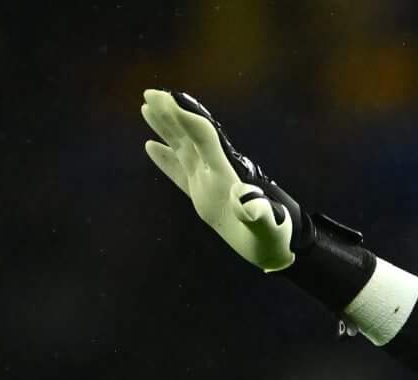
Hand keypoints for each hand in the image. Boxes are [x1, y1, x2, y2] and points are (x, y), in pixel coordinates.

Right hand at [140, 89, 301, 271]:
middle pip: (191, 135)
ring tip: (146, 107)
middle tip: (151, 94)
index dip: (188, 119)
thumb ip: (257, 212)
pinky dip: (165, 159)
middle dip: (172, 114)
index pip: (205, 138)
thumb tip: (244, 200)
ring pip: (182, 147)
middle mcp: (214, 171)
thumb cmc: (270, 237)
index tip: (168, 101)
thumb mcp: (267, 226)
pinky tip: (150, 145)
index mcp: (226, 173)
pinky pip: (179, 172)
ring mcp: (207, 181)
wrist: (271, 248)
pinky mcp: (202, 194)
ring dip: (166, 128)